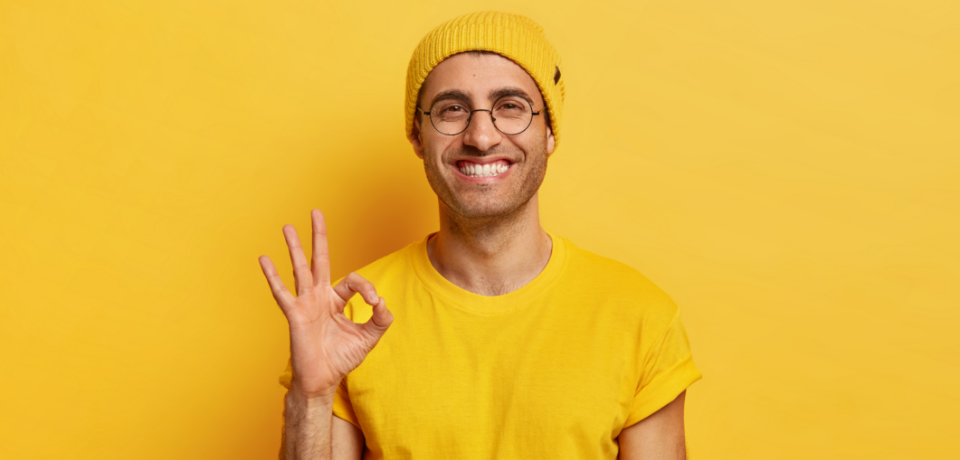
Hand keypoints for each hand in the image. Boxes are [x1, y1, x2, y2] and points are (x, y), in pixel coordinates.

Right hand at [259, 209, 393, 398]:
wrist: (323, 379)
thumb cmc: (342, 358)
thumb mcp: (369, 337)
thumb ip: (381, 320)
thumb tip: (382, 302)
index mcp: (336, 299)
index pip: (352, 280)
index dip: (367, 288)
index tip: (375, 305)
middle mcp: (319, 297)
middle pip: (320, 260)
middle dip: (319, 236)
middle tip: (316, 212)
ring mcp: (305, 303)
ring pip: (300, 269)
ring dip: (294, 248)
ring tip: (287, 227)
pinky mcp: (295, 314)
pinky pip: (282, 293)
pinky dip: (273, 276)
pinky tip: (264, 259)